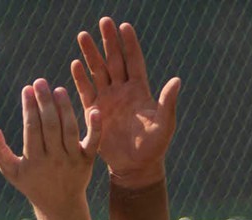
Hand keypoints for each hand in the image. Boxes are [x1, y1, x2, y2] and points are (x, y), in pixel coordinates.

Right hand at [0, 79, 102, 212]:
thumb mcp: (11, 171)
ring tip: (58, 90)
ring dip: (65, 108)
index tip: (27, 89)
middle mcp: (54, 159)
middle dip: (44, 102)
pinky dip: (96, 127)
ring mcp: (72, 159)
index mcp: (34, 160)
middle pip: (50, 126)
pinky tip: (95, 110)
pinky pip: (93, 142)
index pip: (32, 128)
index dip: (29, 108)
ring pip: (70, 130)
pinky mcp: (88, 160)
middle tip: (40, 82)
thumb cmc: (32, 184)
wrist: (60, 205)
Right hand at [72, 17, 181, 187]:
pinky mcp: (94, 112)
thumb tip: (176, 80)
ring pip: (98, 71)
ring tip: (83, 35)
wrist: (135, 167)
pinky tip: (75, 64)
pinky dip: (81, 78)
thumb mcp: (164, 124)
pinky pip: (86, 91)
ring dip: (91, 54)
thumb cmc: (154, 147)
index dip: (129, 44)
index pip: (134, 61)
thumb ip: (168, 102)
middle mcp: (123, 91)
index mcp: (140, 91)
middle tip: (103, 21)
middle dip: (108, 41)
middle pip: (115, 60)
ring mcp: (107, 100)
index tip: (124, 26)